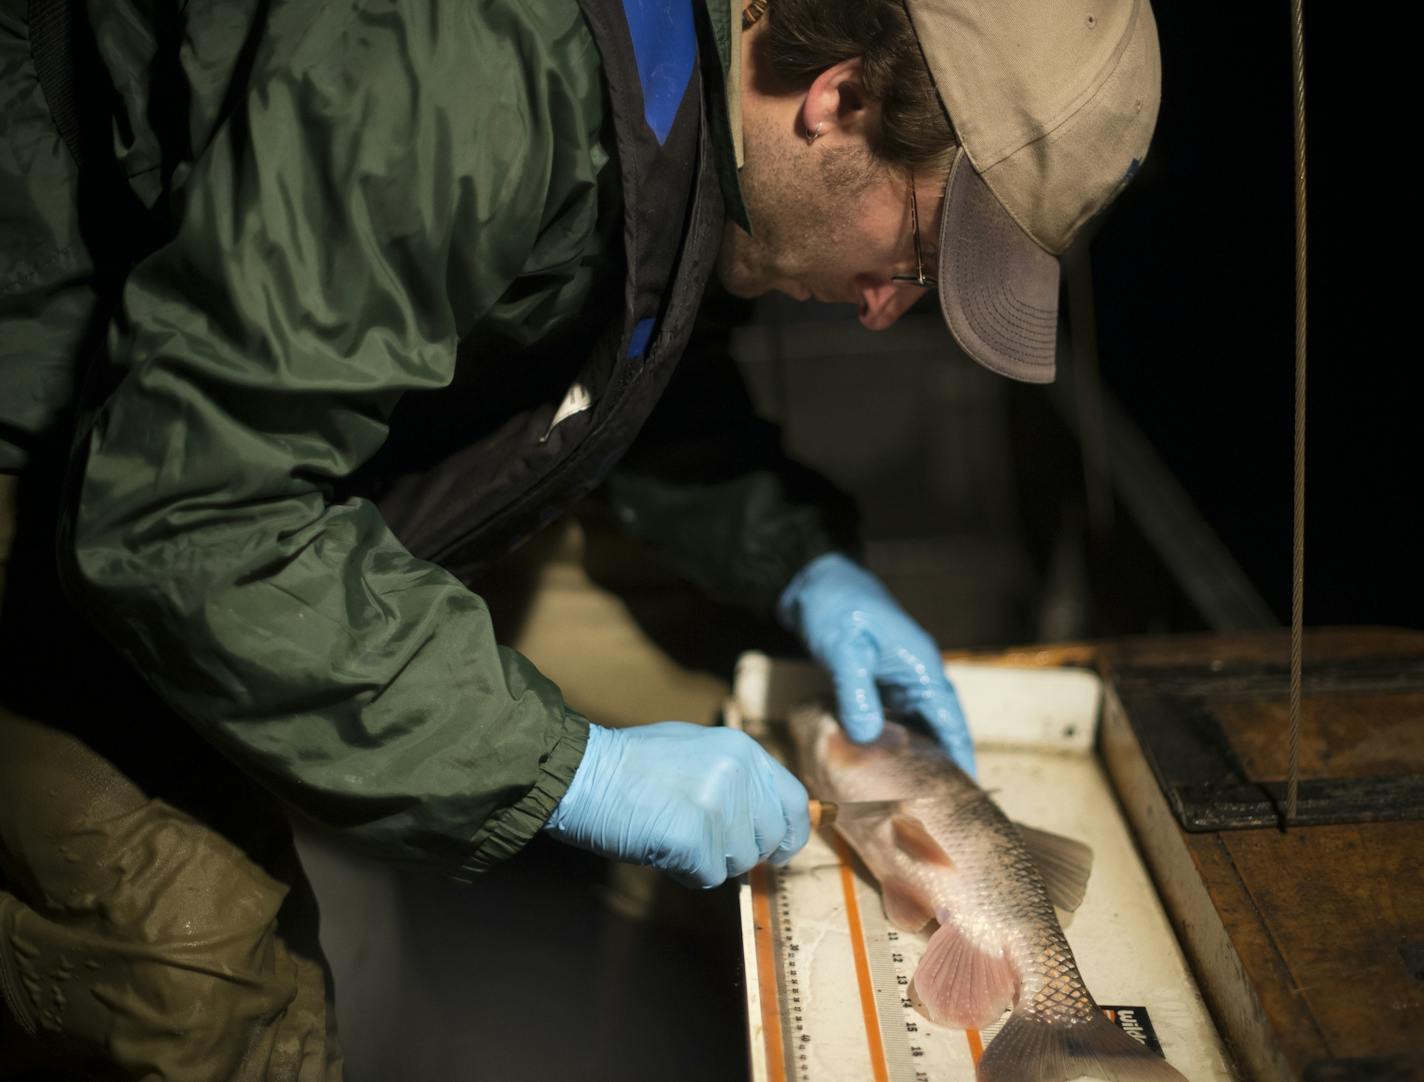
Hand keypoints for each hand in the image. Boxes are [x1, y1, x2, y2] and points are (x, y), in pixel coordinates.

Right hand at [543, 722, 810, 887]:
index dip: (790, 834)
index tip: (778, 852)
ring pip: (740, 862)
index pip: (795, 802)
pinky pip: (710, 877)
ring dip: (710, 860)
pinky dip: (686, 872)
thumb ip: (737, 779)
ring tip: (673, 833)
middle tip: (704, 841)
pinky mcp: (695, 837)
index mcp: (742, 749)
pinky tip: (661, 847)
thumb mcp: (697, 751)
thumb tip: (768, 819)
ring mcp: (718, 804)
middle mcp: (738, 773)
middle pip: (770, 839)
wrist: (581, 772)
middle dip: (742, 850)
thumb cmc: (632, 766)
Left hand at [778, 552, 975, 775]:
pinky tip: (881, 765)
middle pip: (939, 728)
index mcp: (921, 667)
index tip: (966, 791)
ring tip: (914, 797)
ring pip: (916, 726)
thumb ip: (856, 692)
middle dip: (942, 765)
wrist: (814, 581)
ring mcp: (899, 679)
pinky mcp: (879, 682)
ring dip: (916, 756)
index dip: (960, 755)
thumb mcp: (844, 648)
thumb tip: (868, 737)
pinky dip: (891, 742)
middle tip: (939, 807)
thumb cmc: (836, 607)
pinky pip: (892, 719)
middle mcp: (917, 675)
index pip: (950, 720)